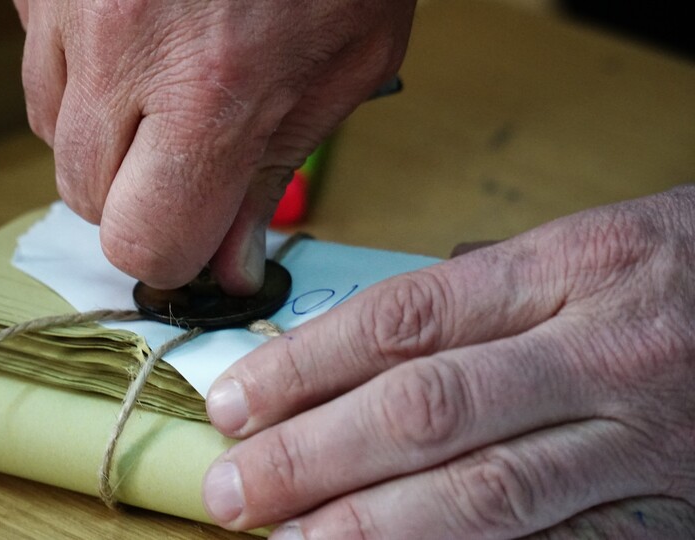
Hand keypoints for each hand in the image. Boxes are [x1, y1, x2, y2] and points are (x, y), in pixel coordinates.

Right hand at [13, 0, 415, 293]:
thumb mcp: (345, 65)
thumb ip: (274, 176)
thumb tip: (228, 265)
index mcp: (215, 92)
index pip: (142, 241)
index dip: (173, 250)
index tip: (198, 233)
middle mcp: (126, 50)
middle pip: (83, 199)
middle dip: (135, 196)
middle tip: (188, 154)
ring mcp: (71, 5)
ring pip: (52, 136)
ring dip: (101, 137)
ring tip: (161, 87)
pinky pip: (38, 65)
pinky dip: (79, 74)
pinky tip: (132, 41)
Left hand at [202, 186, 694, 537]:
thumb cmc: (694, 269)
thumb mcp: (598, 243)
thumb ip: (491, 288)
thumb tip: (378, 330)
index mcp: (575, 267)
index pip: (404, 319)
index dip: (306, 366)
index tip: (237, 401)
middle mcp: (606, 352)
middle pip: (426, 411)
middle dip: (315, 456)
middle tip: (237, 486)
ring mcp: (643, 441)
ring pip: (486, 495)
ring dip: (374, 528)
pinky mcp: (670, 512)